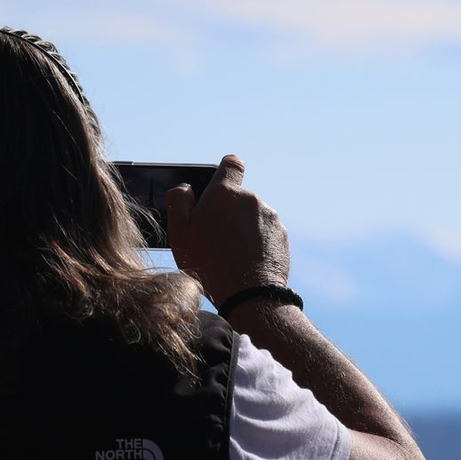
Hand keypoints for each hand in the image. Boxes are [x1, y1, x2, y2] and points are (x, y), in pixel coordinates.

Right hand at [166, 154, 289, 305]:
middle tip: (214, 237)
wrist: (249, 296)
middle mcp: (251, 199)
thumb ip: (178, 202)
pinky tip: (246, 260)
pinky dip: (256, 241)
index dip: (225, 172)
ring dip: (242, 227)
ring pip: (251, 216)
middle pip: (238, 197)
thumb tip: (186, 188)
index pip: (231, 164)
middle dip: (227, 211)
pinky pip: (265, 232)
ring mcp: (270, 217)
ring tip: (230, 253)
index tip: (219, 185)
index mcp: (225, 193)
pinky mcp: (282, 235)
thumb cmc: (209, 265)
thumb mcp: (180, 234)